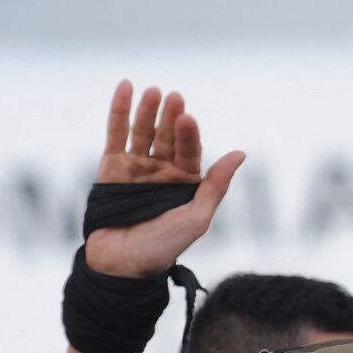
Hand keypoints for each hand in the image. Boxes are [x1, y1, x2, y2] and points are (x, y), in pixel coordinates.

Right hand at [84, 80, 245, 276]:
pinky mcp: (111, 168)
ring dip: (147, 110)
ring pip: (143, 132)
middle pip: (167, 136)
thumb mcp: (197, 218)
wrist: (122, 265)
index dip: (188, 134)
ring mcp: (137, 167)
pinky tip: (125, 87)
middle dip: (170, 116)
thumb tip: (241, 154)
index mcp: (187, 181)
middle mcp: (163, 171)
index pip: (189, 150)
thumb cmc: (163, 247)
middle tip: (174, 97)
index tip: (187, 118)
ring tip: (153, 91)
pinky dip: (119, 111)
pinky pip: (115, 135)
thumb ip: (216, 186)